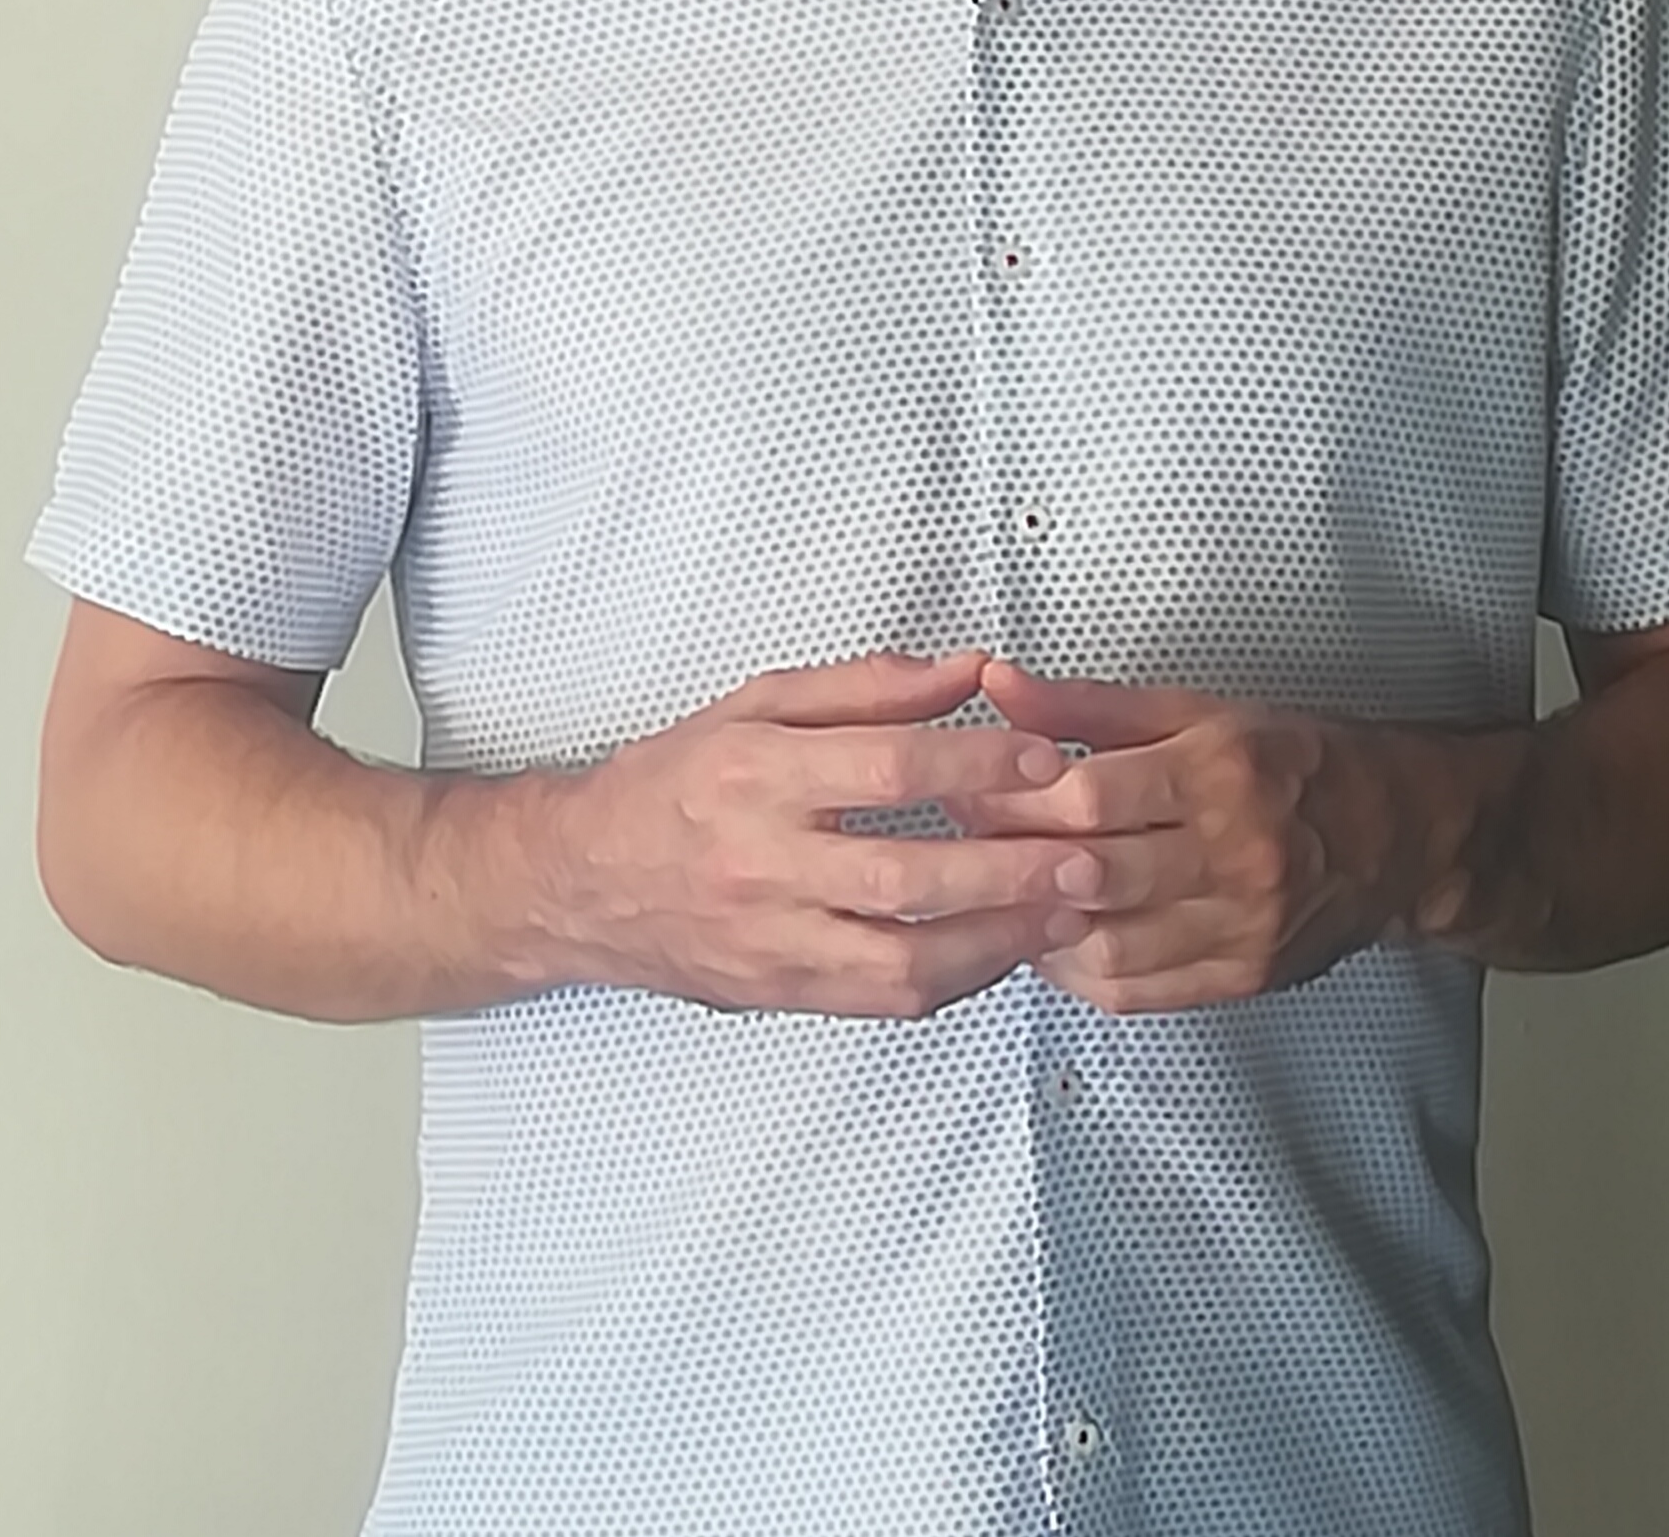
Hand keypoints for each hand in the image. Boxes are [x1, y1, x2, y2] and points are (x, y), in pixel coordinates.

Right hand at [532, 651, 1098, 1016]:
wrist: (580, 883)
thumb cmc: (674, 782)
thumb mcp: (755, 703)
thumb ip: (865, 687)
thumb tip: (966, 669)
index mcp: (757, 772)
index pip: (884, 767)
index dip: (974, 762)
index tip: (1045, 756)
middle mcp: (761, 861)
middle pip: (905, 873)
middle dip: (1009, 869)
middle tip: (1087, 855)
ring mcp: (771, 939)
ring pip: (902, 958)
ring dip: (998, 941)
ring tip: (1067, 914)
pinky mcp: (780, 993)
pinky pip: (883, 998)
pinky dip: (954, 978)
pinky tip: (1003, 950)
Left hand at [959, 663, 1437, 1012]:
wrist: (1395, 837)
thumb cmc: (1289, 761)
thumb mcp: (1197, 710)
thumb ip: (1087, 706)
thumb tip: (998, 684)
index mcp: (1221, 774)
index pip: (1091, 797)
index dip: (1013, 797)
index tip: (961, 787)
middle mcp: (1236, 855)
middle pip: (1092, 872)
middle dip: (1010, 861)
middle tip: (956, 844)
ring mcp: (1240, 927)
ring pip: (1107, 943)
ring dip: (1035, 925)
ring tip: (993, 894)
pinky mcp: (1240, 978)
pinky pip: (1134, 989)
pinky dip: (1075, 970)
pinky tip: (1046, 940)